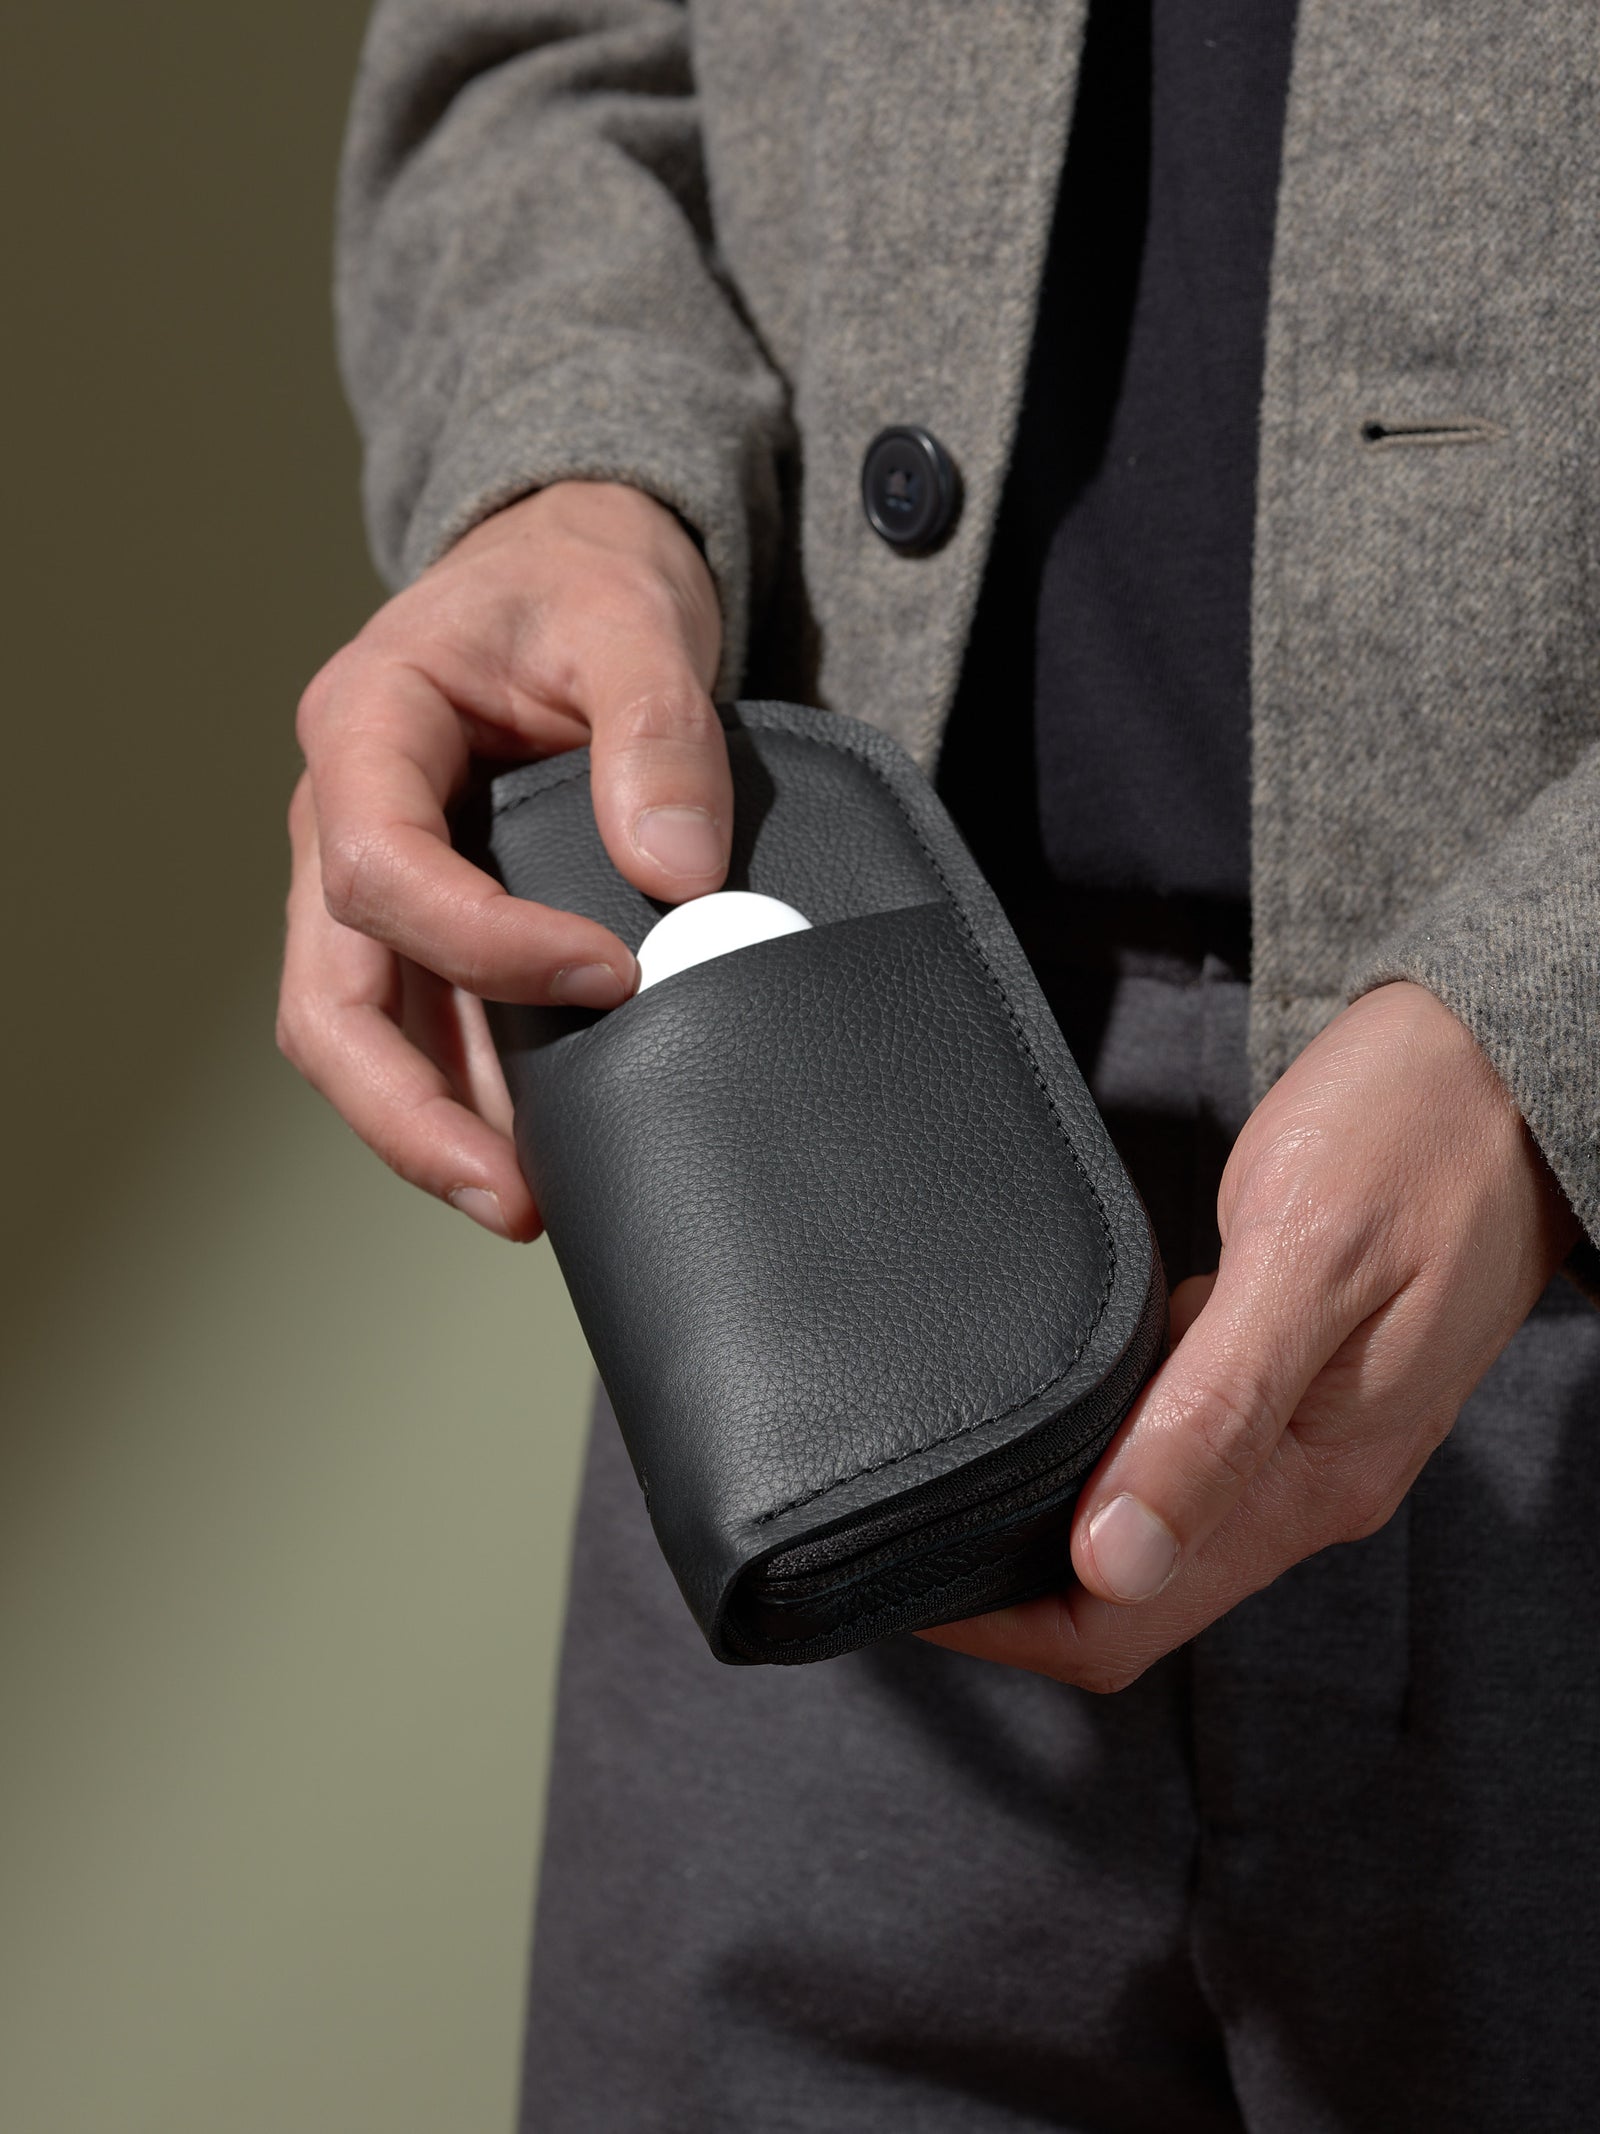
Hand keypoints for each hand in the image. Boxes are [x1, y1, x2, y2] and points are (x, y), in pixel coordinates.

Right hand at [278, 480, 727, 1238]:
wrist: (571, 572)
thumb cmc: (580, 582)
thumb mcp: (632, 619)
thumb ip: (657, 731)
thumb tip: (674, 873)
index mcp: (365, 727)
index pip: (380, 870)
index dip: (485, 945)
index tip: (612, 974)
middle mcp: (345, 817)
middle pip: (328, 999)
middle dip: (408, 1110)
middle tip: (511, 1195)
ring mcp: (378, 880)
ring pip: (360, 1035)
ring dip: (434, 1128)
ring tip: (534, 1201)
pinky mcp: (428, 923)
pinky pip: (423, 1028)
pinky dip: (471, 1097)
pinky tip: (543, 1147)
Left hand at [924, 981, 1580, 1690]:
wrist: (1506, 1069)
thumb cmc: (1417, 1136)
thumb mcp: (1305, 1261)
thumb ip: (1212, 1415)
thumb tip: (1115, 1557)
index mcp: (1309, 1481)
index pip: (1124, 1622)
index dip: (1002, 1623)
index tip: (902, 1574)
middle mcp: (1305, 1483)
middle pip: (1124, 1591)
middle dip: (1005, 1578)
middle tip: (898, 1518)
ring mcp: (1299, 1437)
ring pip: (1146, 1522)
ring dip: (1049, 1511)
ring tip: (950, 1458)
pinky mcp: (1289, 1385)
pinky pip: (1176, 1448)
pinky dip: (1103, 1439)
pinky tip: (1055, 1388)